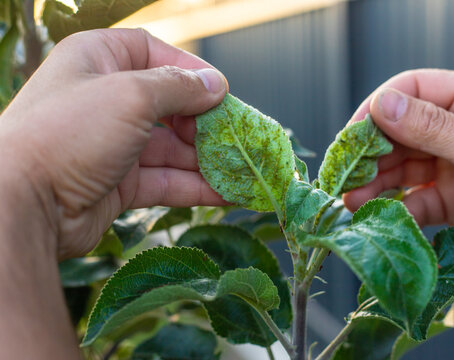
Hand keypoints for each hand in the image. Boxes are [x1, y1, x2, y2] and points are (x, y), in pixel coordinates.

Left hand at [0, 29, 227, 258]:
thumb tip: (216, 85)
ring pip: (172, 148)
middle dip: (207, 124)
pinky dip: (197, 187)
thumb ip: (179, 87)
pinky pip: (166, 180)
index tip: (222, 93)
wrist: (22, 204)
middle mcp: (105, 100)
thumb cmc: (68, 132)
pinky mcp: (119, 183)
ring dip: (208, 161)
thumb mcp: (131, 94)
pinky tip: (229, 194)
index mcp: (99, 60)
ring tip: (245, 171)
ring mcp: (113, 144)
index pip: (155, 53)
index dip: (191, 71)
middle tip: (240, 139)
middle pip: (171, 106)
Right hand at [343, 69, 453, 253]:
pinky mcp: (451, 198)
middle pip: (400, 132)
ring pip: (402, 167)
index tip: (353, 134)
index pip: (413, 90)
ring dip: (376, 183)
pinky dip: (396, 207)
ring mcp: (453, 164)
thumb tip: (381, 105)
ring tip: (353, 200)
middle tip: (346, 175)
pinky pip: (415, 198)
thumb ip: (431, 127)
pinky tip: (379, 214)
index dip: (378, 108)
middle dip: (371, 154)